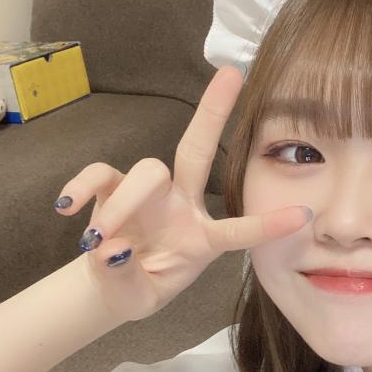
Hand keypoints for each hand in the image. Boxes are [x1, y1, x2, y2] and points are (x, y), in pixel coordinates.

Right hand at [54, 66, 311, 323]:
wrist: (110, 286)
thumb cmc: (141, 287)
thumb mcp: (140, 299)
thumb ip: (125, 279)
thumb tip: (109, 248)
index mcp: (203, 238)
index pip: (238, 230)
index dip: (267, 224)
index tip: (305, 215)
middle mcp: (182, 205)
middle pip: (198, 151)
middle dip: (213, 112)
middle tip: (232, 72)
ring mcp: (148, 193)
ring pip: (145, 170)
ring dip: (121, 205)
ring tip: (98, 241)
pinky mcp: (111, 187)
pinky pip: (100, 172)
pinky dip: (81, 187)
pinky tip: (67, 209)